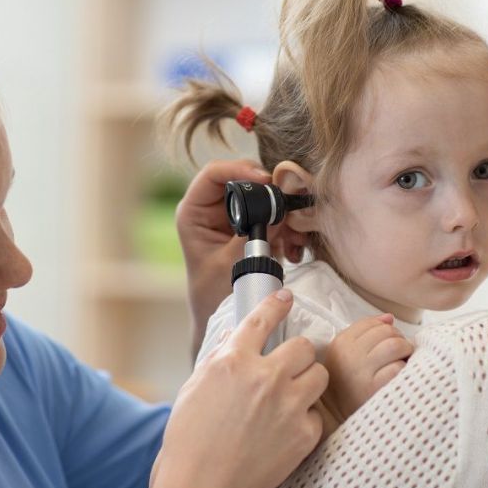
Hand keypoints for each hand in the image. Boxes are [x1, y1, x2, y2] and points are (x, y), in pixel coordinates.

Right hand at [146, 289, 327, 487]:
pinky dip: (305, 420)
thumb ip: (217, 359)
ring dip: (309, 381)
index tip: (285, 297)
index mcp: (233, 361)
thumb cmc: (189, 441)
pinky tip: (287, 430)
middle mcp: (265, 377)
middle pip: (303, 346)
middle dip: (298, 354)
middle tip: (290, 366)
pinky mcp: (304, 433)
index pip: (262, 319)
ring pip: (319, 374)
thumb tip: (233, 338)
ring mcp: (288, 405)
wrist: (203, 487)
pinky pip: (316, 414)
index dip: (276, 303)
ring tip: (294, 395)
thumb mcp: (194, 389)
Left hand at [176, 159, 306, 356]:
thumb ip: (252, 235)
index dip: (240, 169)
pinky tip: (293, 250)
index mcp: (194, 211)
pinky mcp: (253, 226)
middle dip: (271, 195)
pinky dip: (288, 229)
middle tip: (291, 211)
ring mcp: (234, 216)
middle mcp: (212, 207)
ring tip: (294, 240)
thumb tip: (276, 210)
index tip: (265, 181)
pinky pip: (275, 216)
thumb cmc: (213, 295)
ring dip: (284, 216)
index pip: (214, 173)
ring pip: (265, 197)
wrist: (221, 317)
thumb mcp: (229, 264)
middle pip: (245, 179)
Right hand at [320, 314, 413, 422]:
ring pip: (396, 345)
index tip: (385, 344)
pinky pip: (399, 368)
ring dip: (405, 352)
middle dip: (398, 340)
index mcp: (340, 344)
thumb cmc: (349, 384)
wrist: (339, 419)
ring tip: (401, 363)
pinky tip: (398, 379)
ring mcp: (361, 372)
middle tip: (398, 355)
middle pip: (387, 332)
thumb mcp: (347, 355)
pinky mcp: (375, 389)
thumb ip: (365, 333)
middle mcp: (349, 356)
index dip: (385, 330)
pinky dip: (404, 371)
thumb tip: (389, 317)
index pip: (372, 323)